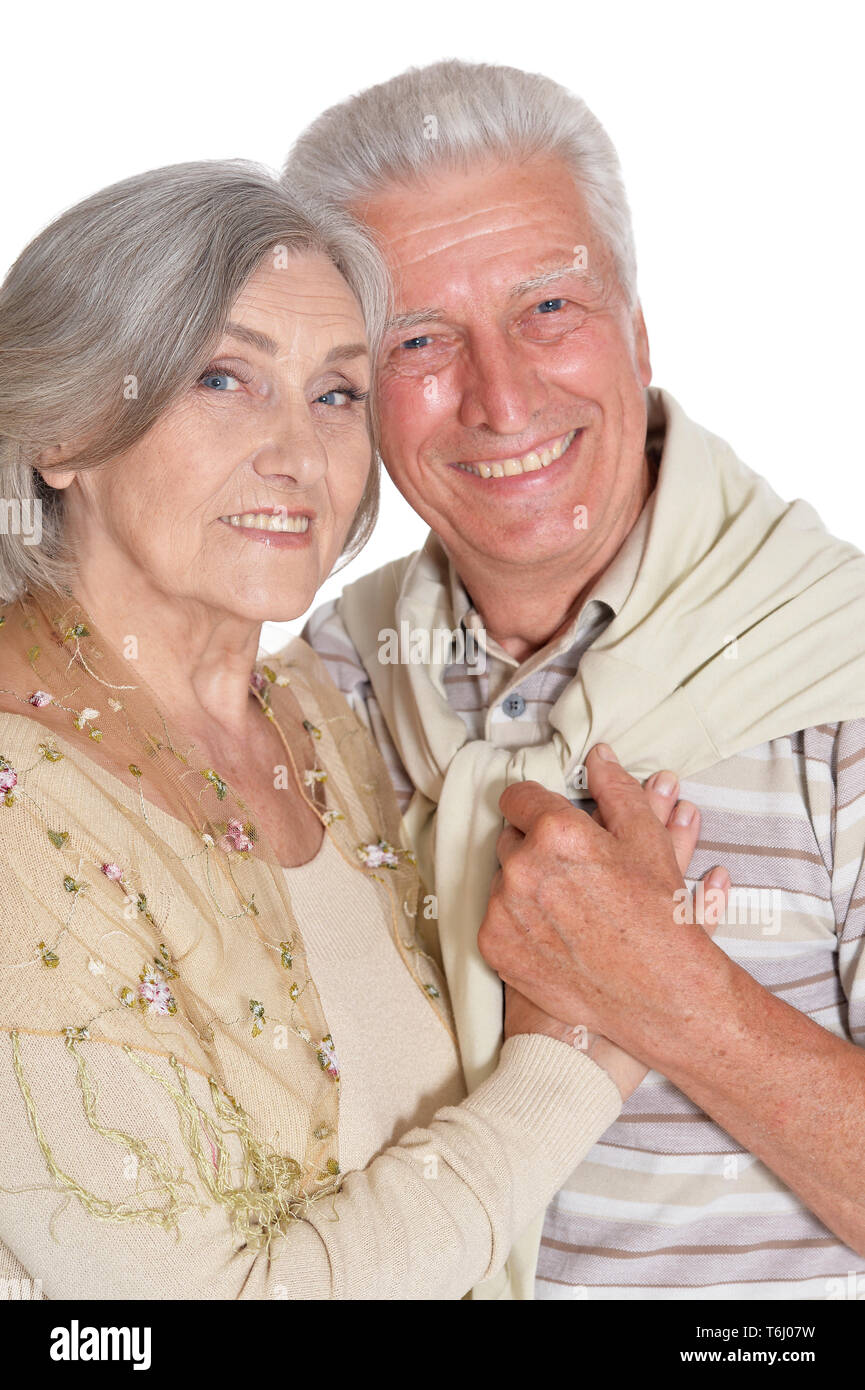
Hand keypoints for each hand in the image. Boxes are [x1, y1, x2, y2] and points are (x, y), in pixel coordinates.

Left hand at [483, 744, 729, 1067]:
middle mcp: (522, 867)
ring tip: (568, 906)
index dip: (538, 807)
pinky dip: (517, 922)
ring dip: (526, 885)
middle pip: (510, 838)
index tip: (551, 820)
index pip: (518, 796)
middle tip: (572, 871)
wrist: (658, 994)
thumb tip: (599, 757)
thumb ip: (617, 790)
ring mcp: (503, 910)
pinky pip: (496, 918)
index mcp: (556, 831)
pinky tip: (554, 933)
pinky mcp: (495, 947)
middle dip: (535, 848)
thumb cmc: (659, 917)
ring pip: (503, 879)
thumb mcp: (647, 841)